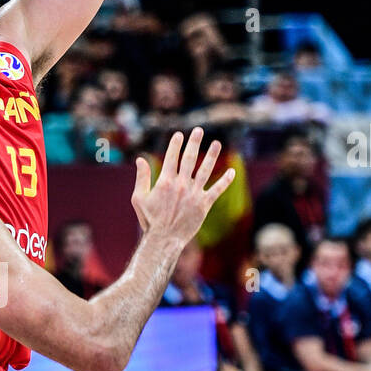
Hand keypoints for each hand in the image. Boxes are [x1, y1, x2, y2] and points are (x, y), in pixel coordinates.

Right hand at [131, 128, 235, 246]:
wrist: (164, 239)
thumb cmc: (150, 220)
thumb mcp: (139, 198)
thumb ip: (141, 178)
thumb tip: (140, 159)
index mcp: (165, 181)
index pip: (172, 157)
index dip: (175, 144)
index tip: (179, 135)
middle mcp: (181, 184)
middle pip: (189, 158)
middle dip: (194, 142)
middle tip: (199, 130)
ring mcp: (194, 194)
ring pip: (205, 170)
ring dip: (212, 155)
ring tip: (217, 144)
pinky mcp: (204, 205)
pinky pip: (217, 190)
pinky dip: (225, 181)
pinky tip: (232, 171)